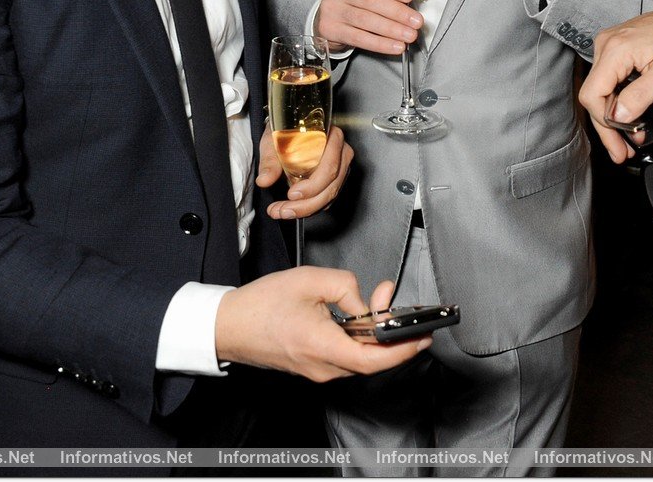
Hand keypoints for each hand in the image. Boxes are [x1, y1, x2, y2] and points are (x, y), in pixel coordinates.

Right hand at [216, 268, 426, 379]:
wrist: (228, 326)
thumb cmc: (262, 304)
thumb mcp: (310, 280)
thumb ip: (347, 286)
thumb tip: (367, 304)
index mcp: (322, 347)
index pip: (375, 360)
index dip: (404, 349)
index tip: (423, 335)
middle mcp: (323, 367)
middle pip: (372, 359)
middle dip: (392, 332)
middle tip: (392, 301)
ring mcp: (317, 371)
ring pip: (361, 358)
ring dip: (375, 334)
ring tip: (376, 304)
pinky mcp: (313, 366)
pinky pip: (346, 356)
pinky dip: (360, 339)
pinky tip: (359, 319)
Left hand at [256, 124, 353, 219]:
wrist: (289, 129)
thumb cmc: (285, 131)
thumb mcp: (274, 140)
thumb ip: (270, 161)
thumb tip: (264, 180)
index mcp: (331, 137)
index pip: (330, 166)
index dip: (313, 185)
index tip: (292, 193)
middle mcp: (341, 153)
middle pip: (331, 186)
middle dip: (306, 204)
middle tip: (283, 209)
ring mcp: (340, 168)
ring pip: (329, 196)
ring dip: (305, 209)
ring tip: (281, 211)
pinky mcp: (335, 180)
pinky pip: (326, 199)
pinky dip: (309, 208)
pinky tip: (290, 209)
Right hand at [315, 0, 424, 54]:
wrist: (328, 19)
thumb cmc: (354, 2)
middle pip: (371, 0)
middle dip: (397, 12)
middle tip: (416, 21)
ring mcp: (332, 10)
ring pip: (366, 20)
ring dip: (392, 29)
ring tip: (409, 35)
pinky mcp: (331, 29)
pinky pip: (359, 38)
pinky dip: (381, 43)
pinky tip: (396, 46)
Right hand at [577, 0, 652, 162]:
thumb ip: (641, 96)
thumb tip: (617, 117)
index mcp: (616, 50)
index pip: (592, 94)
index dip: (604, 124)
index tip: (619, 145)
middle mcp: (606, 45)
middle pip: (593, 95)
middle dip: (607, 128)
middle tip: (622, 152)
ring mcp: (608, 45)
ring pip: (599, 90)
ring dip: (612, 117)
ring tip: (627, 141)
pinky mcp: (615, 49)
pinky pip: (608, 80)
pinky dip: (617, 102)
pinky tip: (629, 118)